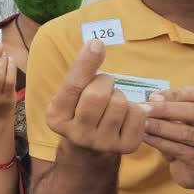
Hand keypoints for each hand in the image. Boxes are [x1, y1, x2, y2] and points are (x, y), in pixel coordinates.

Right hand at [46, 39, 147, 153]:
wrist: (90, 150)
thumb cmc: (79, 112)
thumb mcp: (70, 96)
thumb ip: (79, 73)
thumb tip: (96, 44)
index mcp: (57, 118)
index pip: (73, 86)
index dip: (86, 63)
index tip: (96, 43)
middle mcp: (77, 134)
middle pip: (98, 94)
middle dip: (105, 82)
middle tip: (103, 86)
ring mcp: (102, 144)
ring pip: (120, 103)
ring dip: (119, 95)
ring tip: (112, 103)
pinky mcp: (126, 147)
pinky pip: (137, 114)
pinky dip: (134, 107)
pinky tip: (125, 114)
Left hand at [143, 86, 193, 190]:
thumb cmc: (187, 139)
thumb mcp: (182, 119)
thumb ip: (171, 106)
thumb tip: (154, 98)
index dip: (177, 93)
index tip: (153, 97)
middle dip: (165, 110)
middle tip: (143, 109)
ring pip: (187, 132)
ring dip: (161, 127)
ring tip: (142, 124)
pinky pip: (181, 150)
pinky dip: (160, 142)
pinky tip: (146, 138)